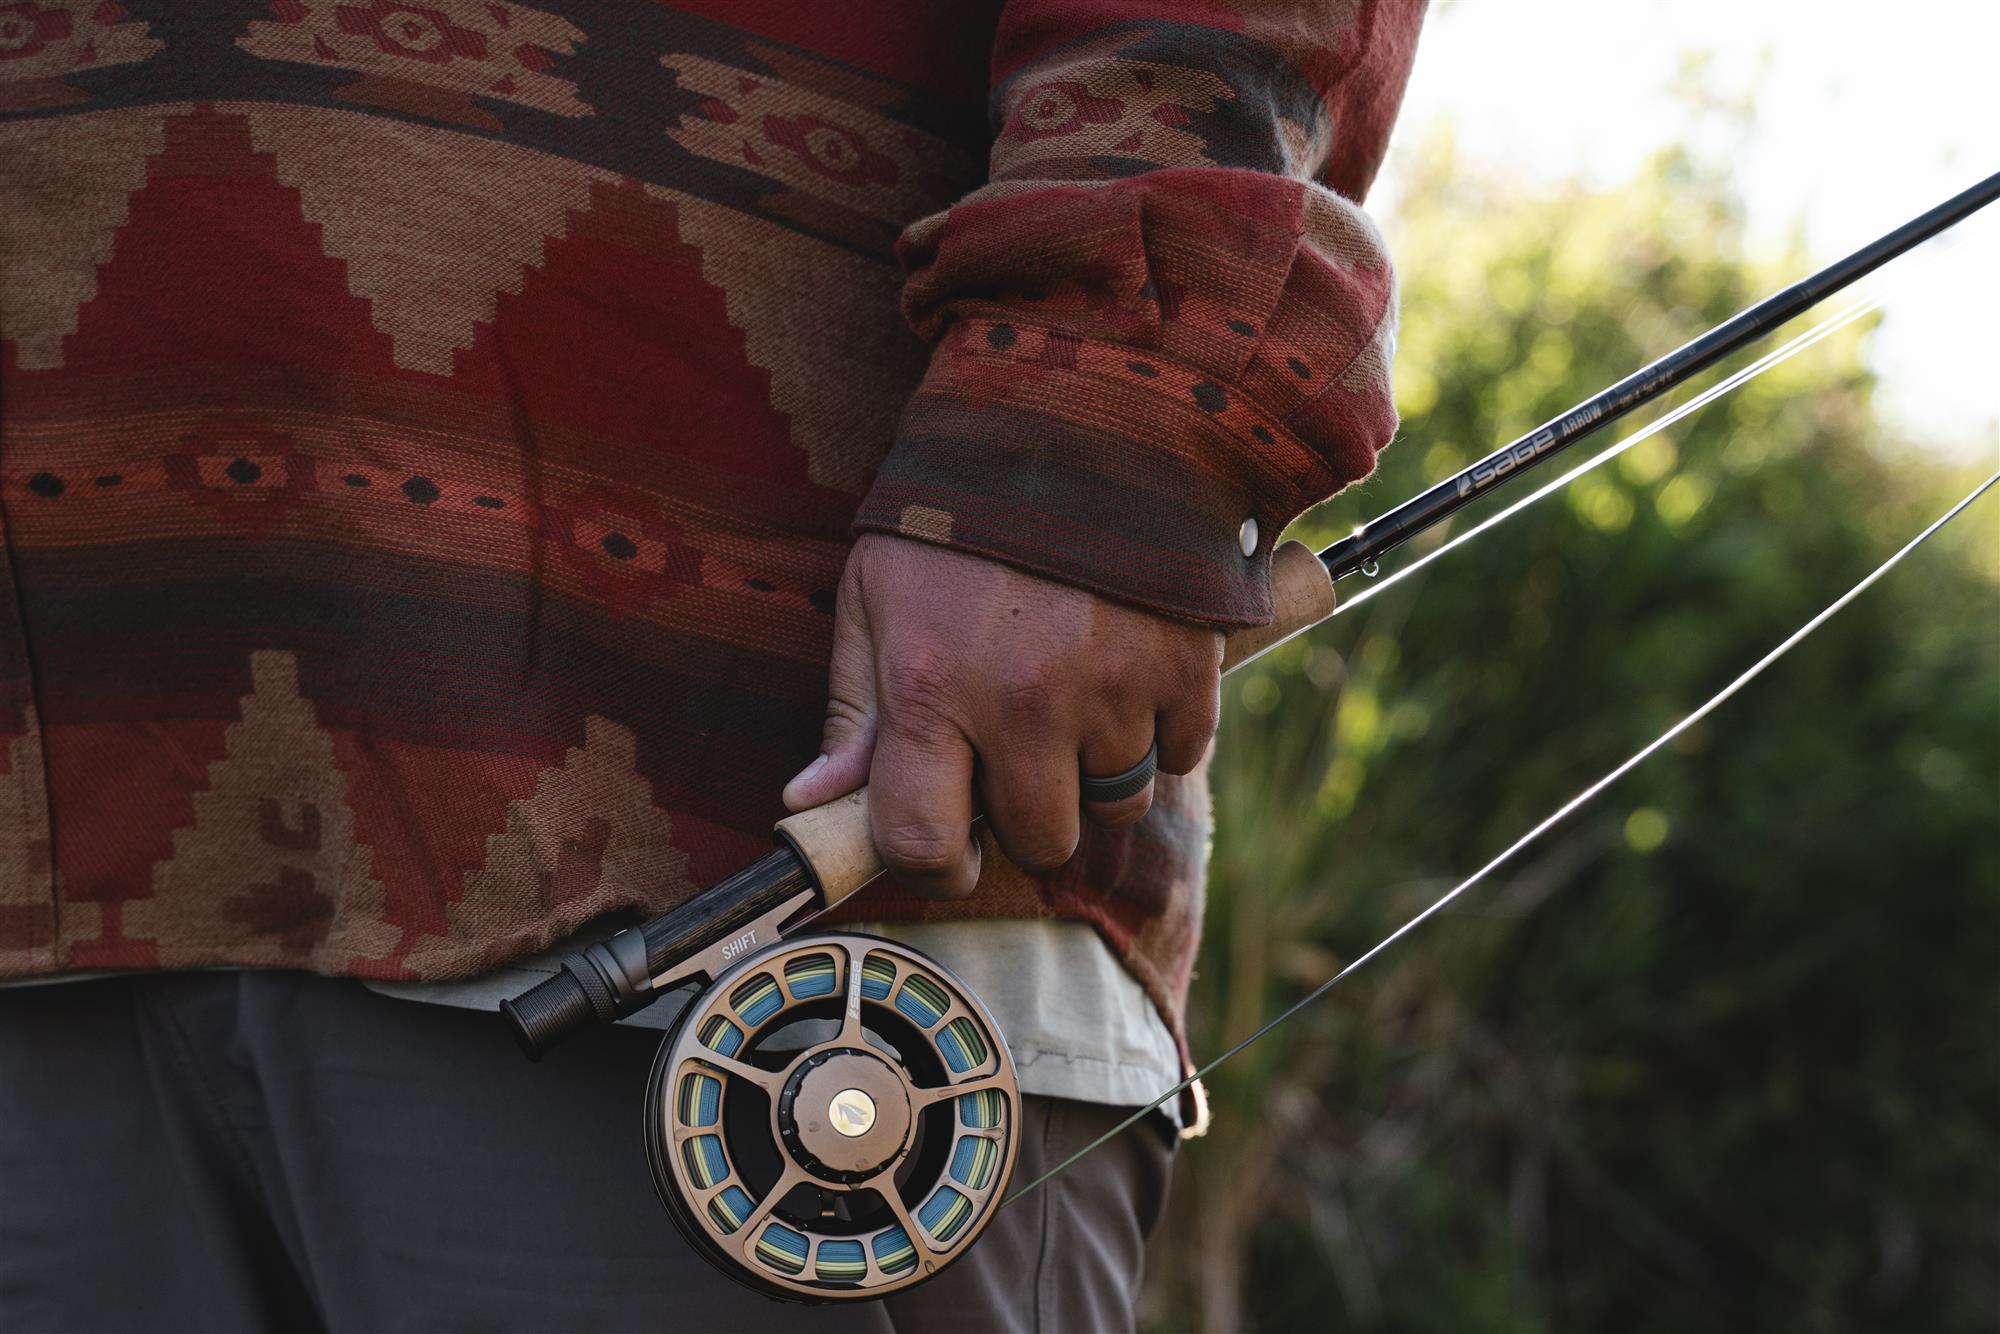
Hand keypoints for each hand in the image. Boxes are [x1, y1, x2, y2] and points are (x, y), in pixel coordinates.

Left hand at [783, 535, 1223, 898]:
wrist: (1081, 409)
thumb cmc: (959, 508)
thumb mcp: (876, 592)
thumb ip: (852, 709)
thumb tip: (810, 805)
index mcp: (932, 691)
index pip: (925, 848)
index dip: (933, 862)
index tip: (945, 843)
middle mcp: (1024, 705)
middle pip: (1040, 841)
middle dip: (1025, 812)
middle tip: (1015, 749)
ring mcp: (1113, 688)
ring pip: (1117, 803)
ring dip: (1095, 772)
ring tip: (1074, 699)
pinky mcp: (1187, 666)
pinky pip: (1181, 754)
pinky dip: (1160, 731)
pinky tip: (1128, 672)